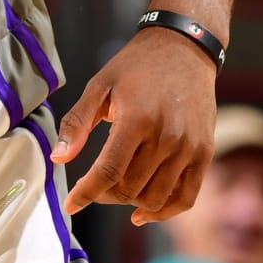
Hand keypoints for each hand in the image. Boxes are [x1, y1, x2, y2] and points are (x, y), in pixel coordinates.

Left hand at [52, 28, 218, 220]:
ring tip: (118, 189)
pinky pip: (186, 197)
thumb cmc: (136, 66)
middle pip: (129, 188)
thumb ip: (76, 123)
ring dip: (130, 202)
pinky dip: (164, 211)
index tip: (70, 204)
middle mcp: (166, 137)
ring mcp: (189, 147)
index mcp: (137, 119)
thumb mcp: (99, 86)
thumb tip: (58, 158)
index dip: (86, 193)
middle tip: (94, 186)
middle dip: (104, 195)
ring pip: (154, 197)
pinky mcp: (205, 152)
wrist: (184, 48)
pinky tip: (143, 214)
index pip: (107, 172)